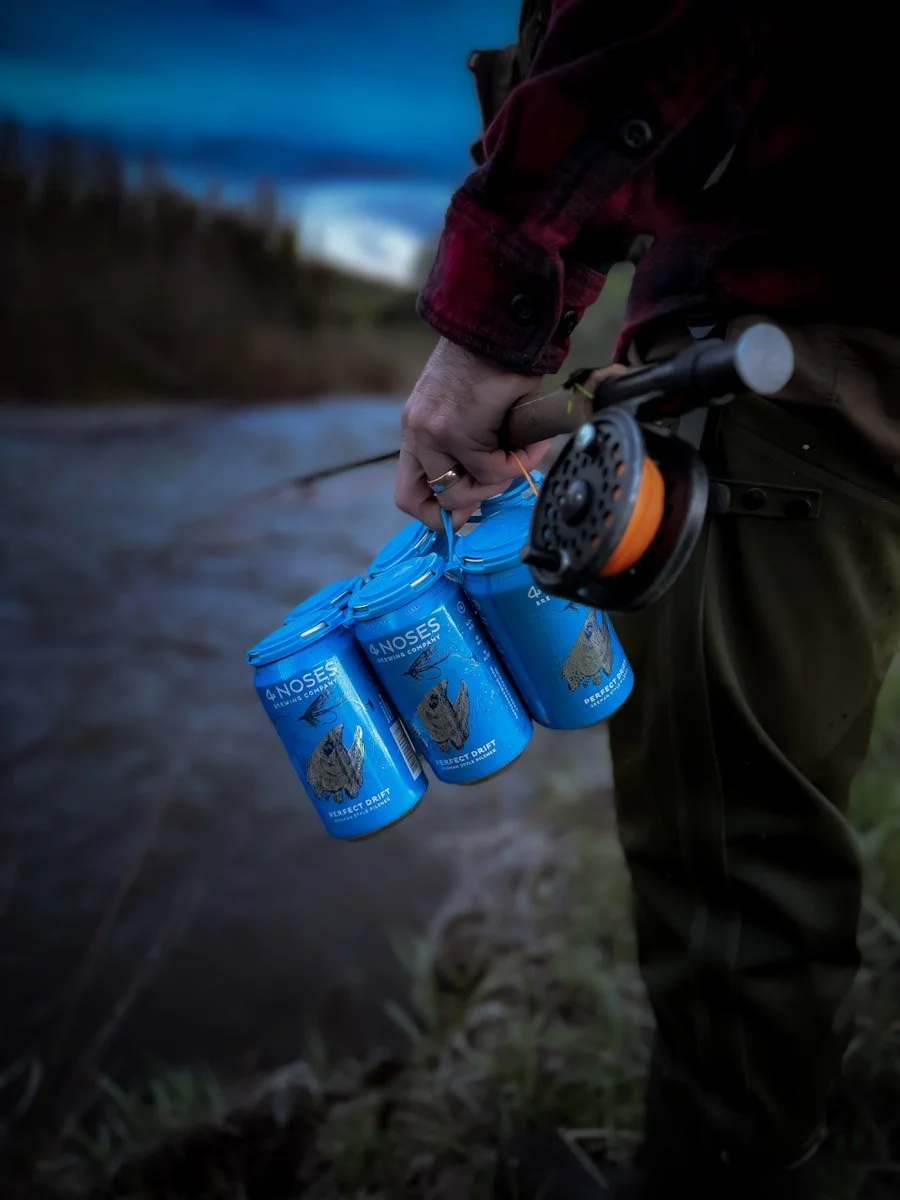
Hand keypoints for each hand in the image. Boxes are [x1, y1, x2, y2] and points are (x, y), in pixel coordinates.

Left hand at [395, 338, 551, 529]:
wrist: (502, 330)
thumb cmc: (492, 365)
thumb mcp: (468, 410)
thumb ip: (467, 448)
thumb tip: (484, 488)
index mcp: (417, 431)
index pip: (407, 490)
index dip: (435, 510)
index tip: (466, 507)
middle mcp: (417, 435)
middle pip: (417, 502)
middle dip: (460, 509)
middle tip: (494, 486)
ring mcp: (433, 435)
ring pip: (461, 492)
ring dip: (499, 481)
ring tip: (521, 455)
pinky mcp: (457, 431)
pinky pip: (492, 469)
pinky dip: (521, 461)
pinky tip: (534, 443)